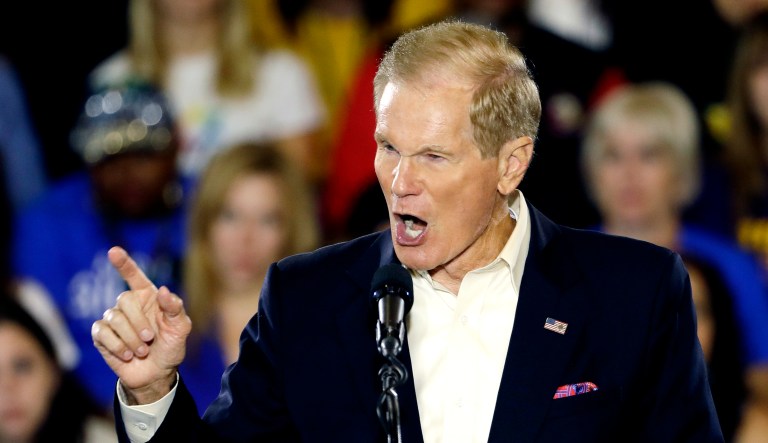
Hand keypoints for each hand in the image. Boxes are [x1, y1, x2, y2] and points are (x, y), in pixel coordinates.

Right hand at [91, 246, 191, 404]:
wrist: (157, 373)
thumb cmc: (171, 346)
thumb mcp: (181, 327)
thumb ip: (175, 308)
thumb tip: (163, 290)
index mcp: (148, 296)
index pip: (133, 275)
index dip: (123, 263)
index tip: (113, 251)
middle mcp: (129, 304)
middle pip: (124, 300)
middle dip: (138, 323)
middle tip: (150, 339)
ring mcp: (113, 319)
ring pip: (114, 318)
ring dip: (130, 338)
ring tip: (142, 351)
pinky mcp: (102, 335)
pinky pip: (102, 333)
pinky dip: (117, 346)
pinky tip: (127, 355)